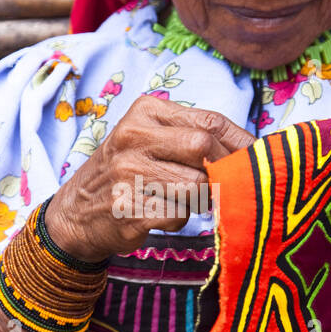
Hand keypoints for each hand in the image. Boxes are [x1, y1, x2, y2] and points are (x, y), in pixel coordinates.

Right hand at [45, 94, 255, 259]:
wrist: (75, 213)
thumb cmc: (126, 173)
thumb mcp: (150, 139)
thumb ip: (193, 137)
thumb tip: (251, 153)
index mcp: (145, 112)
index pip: (211, 122)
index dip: (241, 144)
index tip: (255, 159)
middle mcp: (134, 137)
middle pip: (205, 149)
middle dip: (218, 171)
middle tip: (214, 184)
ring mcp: (130, 173)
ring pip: (196, 185)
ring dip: (197, 199)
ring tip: (176, 199)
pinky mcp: (131, 209)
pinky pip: (179, 215)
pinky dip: (178, 220)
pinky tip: (157, 215)